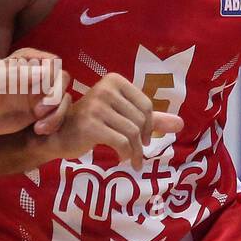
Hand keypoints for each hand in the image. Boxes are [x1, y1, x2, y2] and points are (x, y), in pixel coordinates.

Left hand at [0, 49, 70, 137]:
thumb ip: (20, 74)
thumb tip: (48, 70)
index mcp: (27, 59)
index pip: (53, 63)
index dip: (50, 78)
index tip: (36, 92)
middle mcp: (37, 73)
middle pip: (64, 79)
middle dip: (56, 97)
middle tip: (38, 112)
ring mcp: (41, 92)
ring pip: (65, 99)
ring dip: (57, 114)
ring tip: (39, 127)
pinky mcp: (42, 110)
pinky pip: (59, 114)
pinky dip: (55, 123)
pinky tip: (39, 130)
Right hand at [46, 73, 183, 169]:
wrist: (58, 136)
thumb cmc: (91, 124)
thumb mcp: (122, 117)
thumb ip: (152, 119)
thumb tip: (181, 124)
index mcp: (114, 80)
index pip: (145, 104)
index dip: (149, 125)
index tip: (143, 139)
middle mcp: (105, 88)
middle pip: (139, 120)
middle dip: (142, 142)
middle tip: (138, 155)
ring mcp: (96, 106)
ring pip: (131, 133)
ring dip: (135, 151)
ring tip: (132, 160)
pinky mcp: (91, 124)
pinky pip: (121, 142)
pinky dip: (125, 154)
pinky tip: (121, 158)